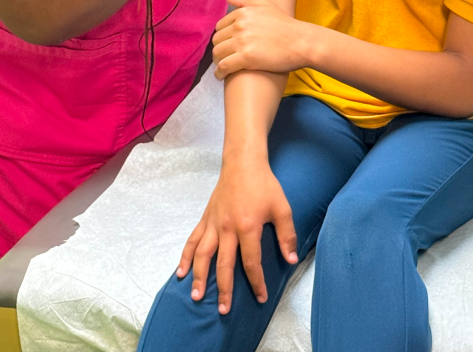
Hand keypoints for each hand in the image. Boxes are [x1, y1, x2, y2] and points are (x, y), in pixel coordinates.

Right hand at [176, 157, 297, 313]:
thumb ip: (287, 235)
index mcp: (247, 227)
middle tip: (223, 310)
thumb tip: (291, 259)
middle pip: (224, 265)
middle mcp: (227, 228)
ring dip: (199, 277)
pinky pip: (193, 240)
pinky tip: (181, 272)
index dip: (256, 282)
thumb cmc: (264, 185)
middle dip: (224, 290)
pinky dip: (186, 257)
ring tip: (196, 296)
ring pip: (203, 255)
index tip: (260, 297)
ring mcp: (213, 223)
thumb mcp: (282, 208)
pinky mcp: (205, 218)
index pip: (251, 262)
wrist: (243, 162)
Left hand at [213, 0, 311, 77]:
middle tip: (223, 58)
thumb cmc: (286, 25)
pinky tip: (221, 76)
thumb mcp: (266, 6)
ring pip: (218, 54)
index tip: (225, 45)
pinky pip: (224, 66)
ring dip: (217, 62)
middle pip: (217, 40)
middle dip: (218, 50)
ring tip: (221, 68)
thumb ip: (245, 0)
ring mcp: (242, 42)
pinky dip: (219, 73)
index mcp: (242, 13)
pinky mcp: (246, 58)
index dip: (221, 37)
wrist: (301, 42)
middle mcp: (239, 26)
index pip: (220, 26)